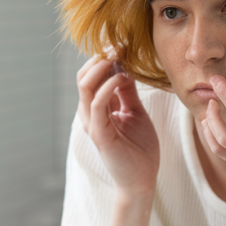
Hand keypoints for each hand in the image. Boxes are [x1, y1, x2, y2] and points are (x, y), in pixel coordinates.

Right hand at [76, 56, 159, 197]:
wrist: (141, 181)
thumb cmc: (139, 150)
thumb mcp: (136, 113)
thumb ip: (128, 92)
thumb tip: (125, 67)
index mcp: (98, 109)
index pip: (92, 76)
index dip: (105, 58)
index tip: (122, 44)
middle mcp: (90, 114)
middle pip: (83, 77)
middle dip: (99, 58)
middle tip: (118, 46)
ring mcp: (92, 124)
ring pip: (85, 87)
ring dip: (101, 68)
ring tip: (118, 56)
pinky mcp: (99, 134)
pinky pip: (97, 104)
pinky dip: (107, 87)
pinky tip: (122, 77)